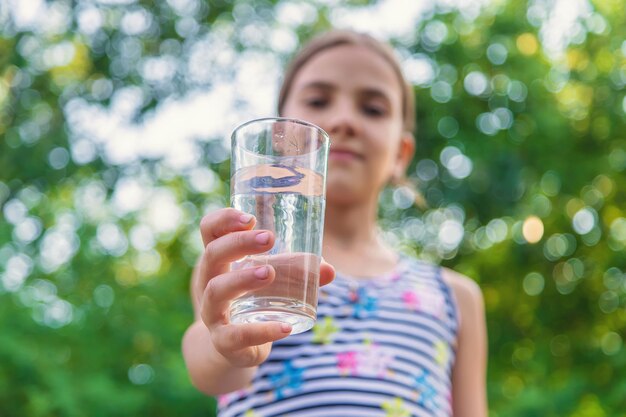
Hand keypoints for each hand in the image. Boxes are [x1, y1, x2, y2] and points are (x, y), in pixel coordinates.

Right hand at [195, 208, 333, 367]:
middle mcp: (208, 282)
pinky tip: (285, 327)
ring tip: (270, 273)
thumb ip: (298, 271)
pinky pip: (236, 335)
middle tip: (269, 239)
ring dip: (242, 279)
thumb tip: (328, 270)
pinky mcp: (224, 341)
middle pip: (212, 255)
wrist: (233, 347)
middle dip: (239, 243)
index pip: (209, 230)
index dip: (224, 219)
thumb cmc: (252, 299)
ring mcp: (212, 312)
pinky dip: (262, 331)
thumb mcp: (272, 279)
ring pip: (216, 291)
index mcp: (218, 260)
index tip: (251, 218)